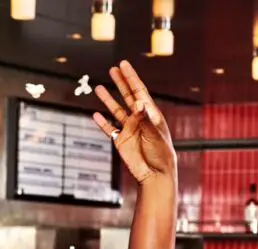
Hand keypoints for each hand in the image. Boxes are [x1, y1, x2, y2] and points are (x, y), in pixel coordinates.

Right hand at [92, 60, 176, 184]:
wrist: (155, 175)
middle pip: (127, 97)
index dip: (131, 77)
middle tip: (113, 69)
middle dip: (121, 82)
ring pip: (116, 111)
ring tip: (99, 87)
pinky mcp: (121, 141)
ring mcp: (129, 130)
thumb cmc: (161, 155)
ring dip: (108, 100)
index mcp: (151, 114)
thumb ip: (145, 119)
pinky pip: (109, 129)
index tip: (124, 64)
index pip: (139, 92)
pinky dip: (102, 123)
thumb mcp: (155, 135)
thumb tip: (138, 103)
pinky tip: (95, 114)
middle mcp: (139, 119)